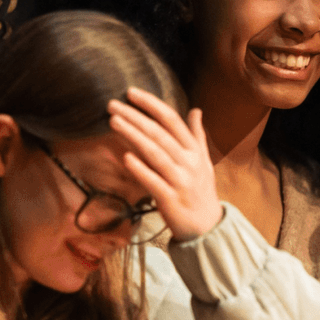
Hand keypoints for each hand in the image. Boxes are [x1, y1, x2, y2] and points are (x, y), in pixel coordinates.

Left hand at [109, 87, 220, 239]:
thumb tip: (196, 110)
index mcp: (194, 150)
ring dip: (134, 135)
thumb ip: (197, 135)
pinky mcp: (170, 199)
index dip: (151, 104)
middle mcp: (189, 162)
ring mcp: (180, 180)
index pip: (172, 120)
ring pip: (155, 153)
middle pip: (159, 133)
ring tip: (113, 122)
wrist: (208, 227)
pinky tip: (126, 157)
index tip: (130, 92)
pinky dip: (141, 169)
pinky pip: (154, 181)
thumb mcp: (204, 160)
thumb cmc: (201, 191)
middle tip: (112, 104)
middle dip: (135, 116)